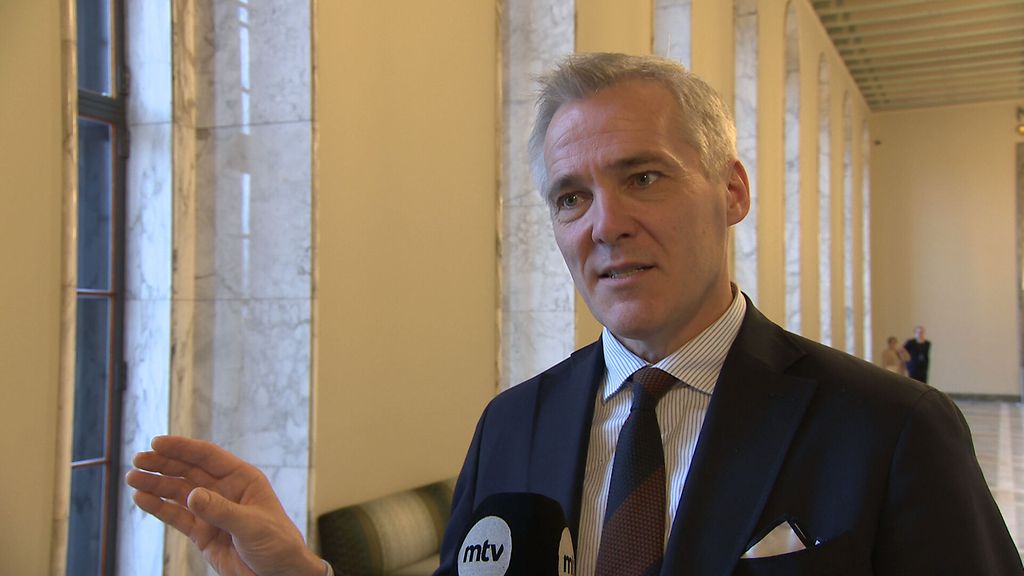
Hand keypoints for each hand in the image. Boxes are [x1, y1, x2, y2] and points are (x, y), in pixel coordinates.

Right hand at [126, 435, 324, 575]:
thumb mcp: (252, 525)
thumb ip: (221, 511)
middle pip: (189, 471)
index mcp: (243, 479)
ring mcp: (212, 511)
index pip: (208, 457)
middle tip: (138, 460)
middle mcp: (225, 491)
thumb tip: (192, 495)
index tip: (157, 442)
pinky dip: (158, 507)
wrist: (279, 574)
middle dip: (163, 464)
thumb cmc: (277, 544)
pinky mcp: (203, 532)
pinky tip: (141, 499)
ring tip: (133, 479)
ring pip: (179, 493)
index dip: (183, 448)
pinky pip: (177, 516)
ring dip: (156, 485)